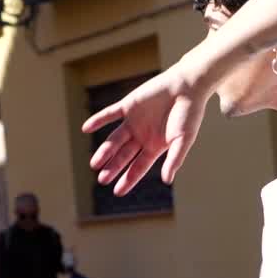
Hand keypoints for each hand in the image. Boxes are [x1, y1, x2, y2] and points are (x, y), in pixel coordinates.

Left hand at [82, 62, 209, 194]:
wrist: (187, 85)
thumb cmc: (190, 114)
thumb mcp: (183, 140)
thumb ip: (174, 159)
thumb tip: (167, 181)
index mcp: (154, 147)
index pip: (138, 167)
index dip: (128, 179)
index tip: (117, 192)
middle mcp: (142, 136)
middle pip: (123, 156)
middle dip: (113, 168)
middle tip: (102, 180)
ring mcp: (134, 121)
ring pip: (114, 140)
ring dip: (104, 151)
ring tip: (94, 164)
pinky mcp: (128, 105)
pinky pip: (110, 114)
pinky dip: (98, 120)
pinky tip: (86, 128)